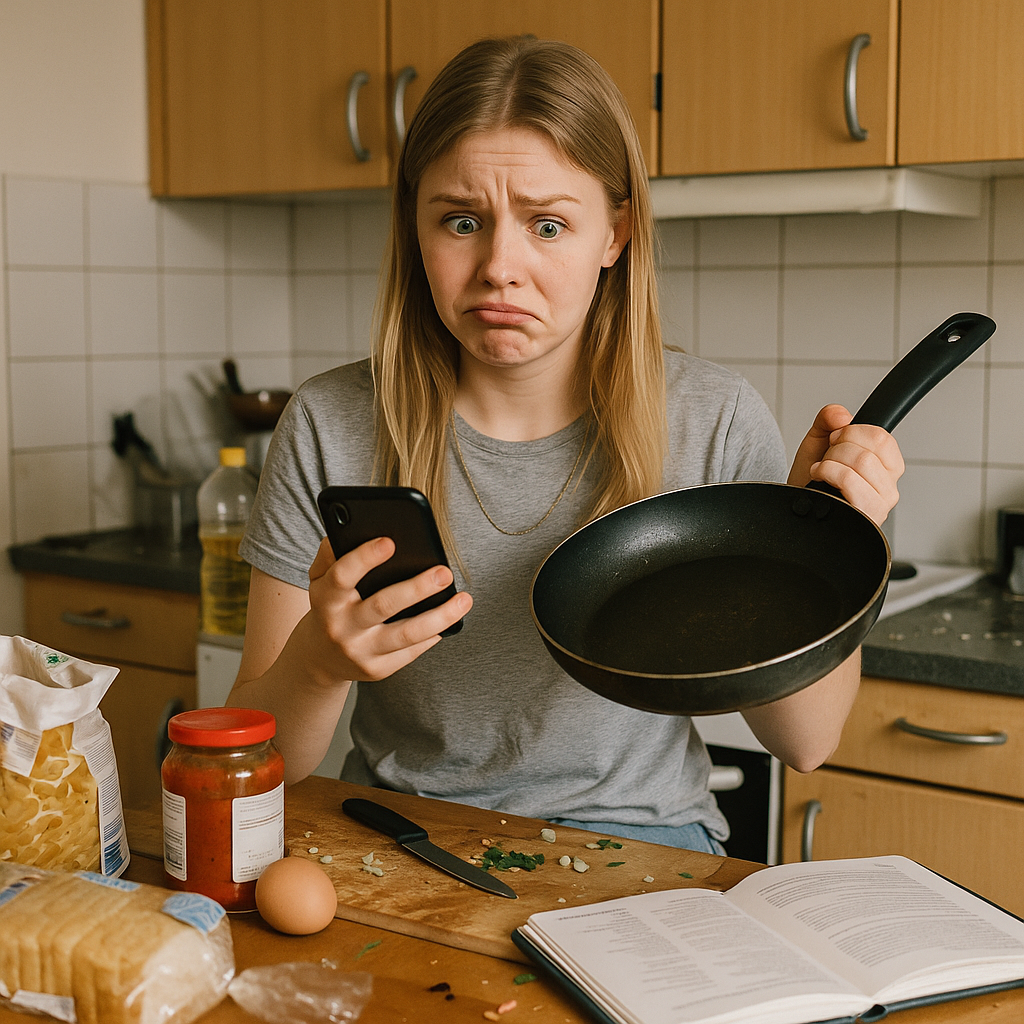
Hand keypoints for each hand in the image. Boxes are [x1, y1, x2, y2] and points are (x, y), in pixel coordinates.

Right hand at [304, 536, 471, 681]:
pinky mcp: (376, 670)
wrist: (320, 658)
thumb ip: (331, 554)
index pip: (342, 576)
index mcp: (325, 598)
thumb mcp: (320, 579)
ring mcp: (359, 651)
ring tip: (464, 600)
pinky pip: (410, 652)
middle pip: (382, 605)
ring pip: (406, 634)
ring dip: (440, 617)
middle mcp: (340, 627)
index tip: (390, 541)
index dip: (364, 558)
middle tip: (445, 572)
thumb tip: (353, 526)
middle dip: (417, 588)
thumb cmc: (330, 605)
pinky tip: (449, 621)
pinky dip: (432, 635)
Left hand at [788, 404, 904, 525]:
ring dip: (830, 461)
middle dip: (838, 447)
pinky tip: (818, 478)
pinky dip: (827, 471)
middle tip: (827, 458)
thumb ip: (829, 418)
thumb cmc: (811, 481)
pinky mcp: (865, 515)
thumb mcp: (818, 441)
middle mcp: (889, 488)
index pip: (883, 438)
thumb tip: (841, 415)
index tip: (835, 439)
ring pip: (861, 461)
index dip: (853, 432)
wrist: (797, 509)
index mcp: (887, 468)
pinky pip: (849, 478)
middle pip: (870, 449)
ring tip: (822, 470)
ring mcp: (879, 504)